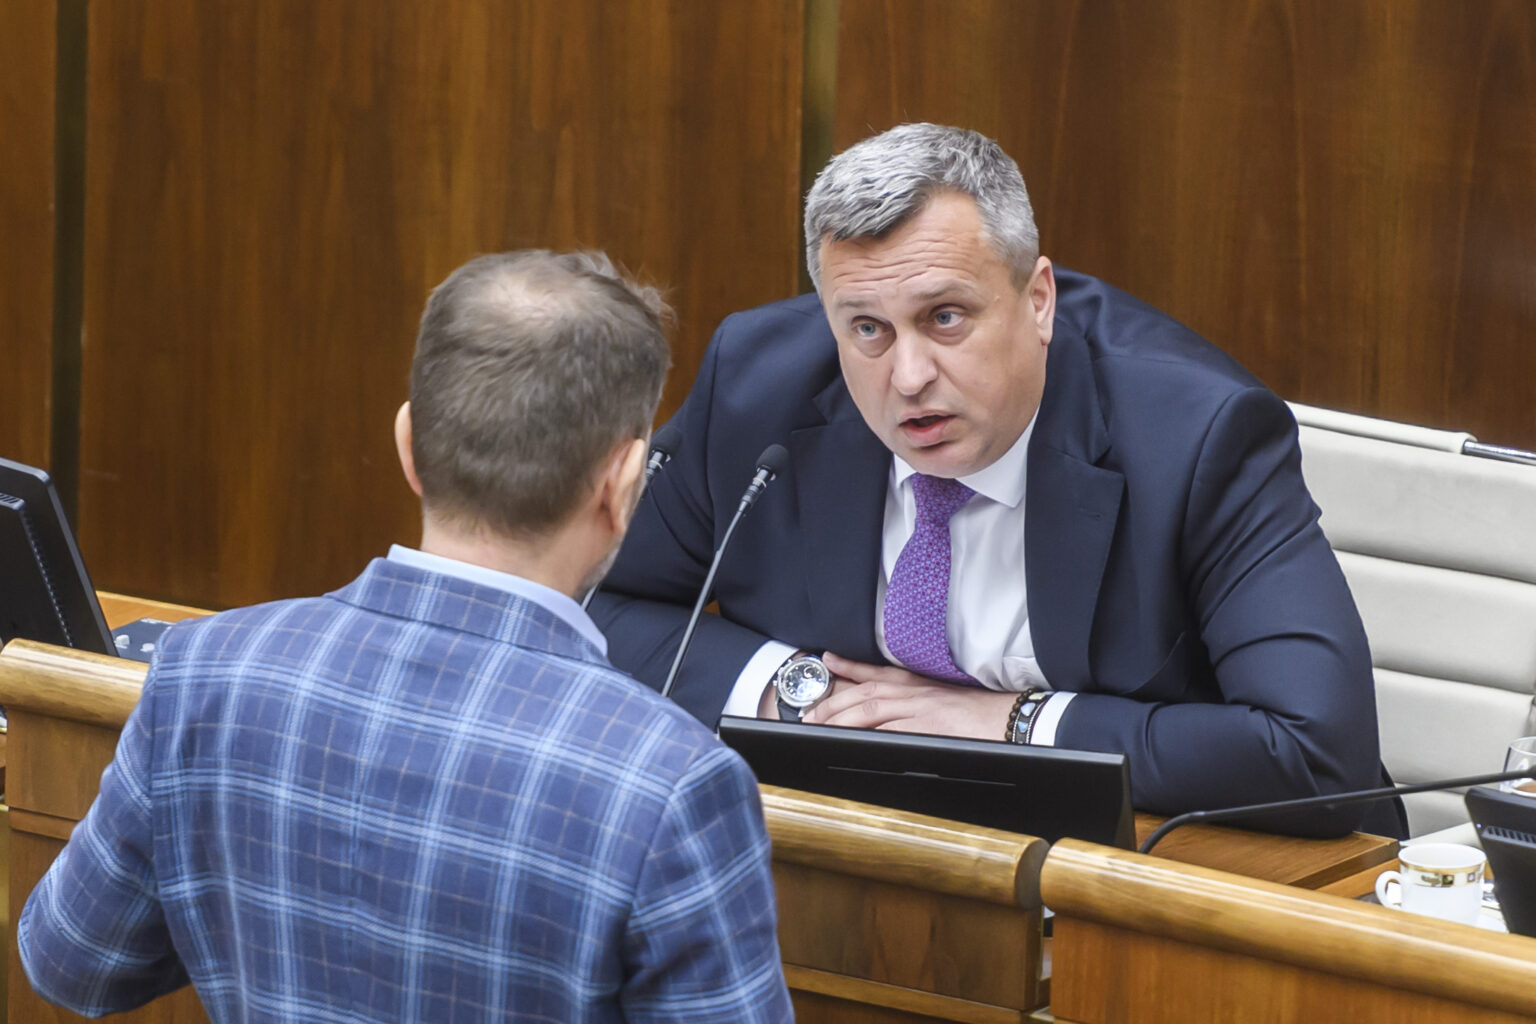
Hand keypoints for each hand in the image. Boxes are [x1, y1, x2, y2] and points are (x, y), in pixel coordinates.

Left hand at [801, 653, 1017, 740]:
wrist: (1010, 718)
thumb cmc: (980, 711)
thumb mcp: (943, 696)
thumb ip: (916, 701)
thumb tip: (893, 713)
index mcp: (917, 683)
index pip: (875, 672)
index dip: (848, 666)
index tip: (827, 660)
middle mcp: (913, 692)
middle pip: (862, 694)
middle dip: (831, 703)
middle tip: (809, 714)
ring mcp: (918, 710)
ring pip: (869, 710)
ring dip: (839, 719)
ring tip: (818, 726)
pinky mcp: (926, 728)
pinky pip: (889, 731)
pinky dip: (868, 734)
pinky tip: (851, 740)